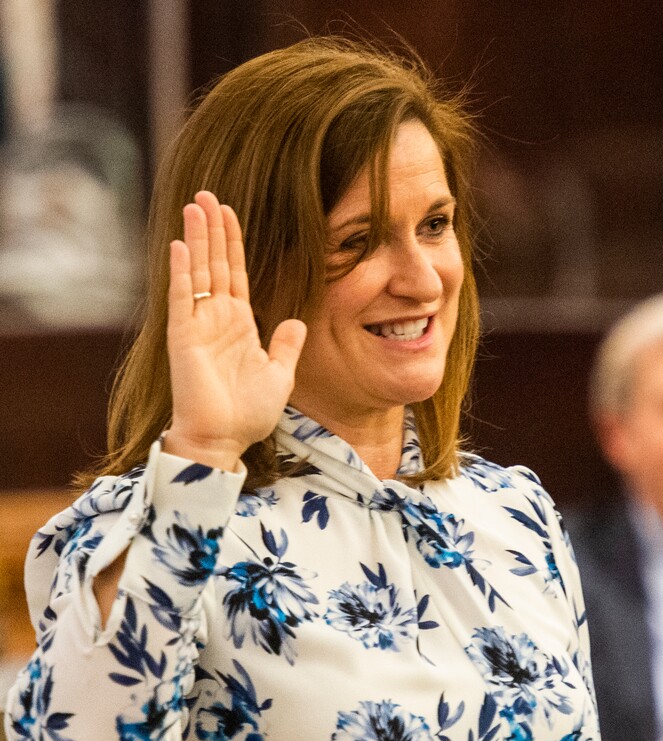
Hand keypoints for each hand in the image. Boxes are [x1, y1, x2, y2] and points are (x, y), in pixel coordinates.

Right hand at [165, 191, 306, 469]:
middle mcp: (216, 319)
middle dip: (212, 229)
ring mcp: (198, 326)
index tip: (229, 211)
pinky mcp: (183, 339)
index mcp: (239, 324)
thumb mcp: (279, 375)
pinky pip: (182, 299)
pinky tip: (181, 245)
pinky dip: (181, 272)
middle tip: (207, 194)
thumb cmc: (248, 414)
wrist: (224, 441)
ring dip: (196, 239)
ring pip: (197, 273)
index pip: (235, 273)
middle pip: (215, 264)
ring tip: (194, 205)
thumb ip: (286, 346)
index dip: (233, 242)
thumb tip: (296, 320)